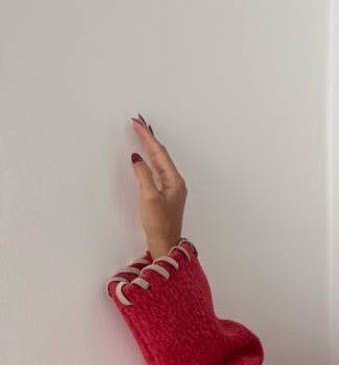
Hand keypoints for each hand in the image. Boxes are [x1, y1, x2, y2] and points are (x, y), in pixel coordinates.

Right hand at [127, 114, 186, 257]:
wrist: (165, 243)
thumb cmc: (159, 223)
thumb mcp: (149, 196)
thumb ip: (143, 174)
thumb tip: (137, 157)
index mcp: (174, 181)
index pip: (159, 152)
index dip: (147, 136)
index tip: (136, 122)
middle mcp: (175, 182)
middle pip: (161, 154)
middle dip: (149, 137)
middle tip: (138, 121)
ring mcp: (171, 188)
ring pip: (159, 161)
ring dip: (150, 146)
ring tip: (141, 132)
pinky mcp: (165, 195)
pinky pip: (157, 170)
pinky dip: (150, 159)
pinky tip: (146, 155)